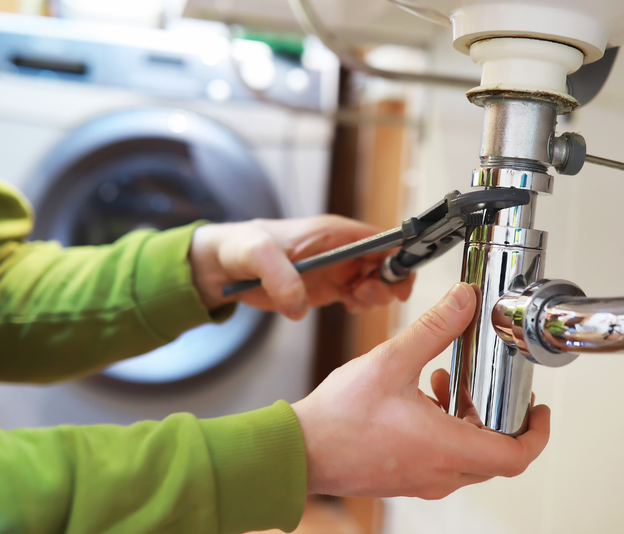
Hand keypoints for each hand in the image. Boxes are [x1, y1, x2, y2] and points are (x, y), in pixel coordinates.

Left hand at [189, 215, 414, 319]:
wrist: (224, 266)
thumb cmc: (241, 247)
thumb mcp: (256, 254)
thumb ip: (279, 276)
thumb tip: (299, 305)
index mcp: (333, 232)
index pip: (382, 238)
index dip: (398, 256)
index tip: (398, 280)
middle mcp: (342, 249)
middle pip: (386, 263)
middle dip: (388, 282)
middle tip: (364, 296)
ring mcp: (337, 270)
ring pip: (377, 282)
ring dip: (374, 296)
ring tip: (353, 301)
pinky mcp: (328, 288)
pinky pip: (358, 297)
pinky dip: (360, 305)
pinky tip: (348, 306)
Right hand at [292, 282, 550, 498]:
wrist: (298, 451)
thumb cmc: (338, 419)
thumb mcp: (392, 361)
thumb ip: (434, 328)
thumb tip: (464, 301)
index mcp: (445, 448)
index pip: (515, 456)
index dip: (537, 433)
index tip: (539, 411)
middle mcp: (439, 472)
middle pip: (495, 455)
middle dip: (499, 418)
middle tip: (492, 388)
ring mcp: (422, 480)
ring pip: (468, 457)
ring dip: (469, 420)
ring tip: (448, 383)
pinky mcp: (405, 478)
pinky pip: (442, 460)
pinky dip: (445, 430)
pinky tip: (421, 397)